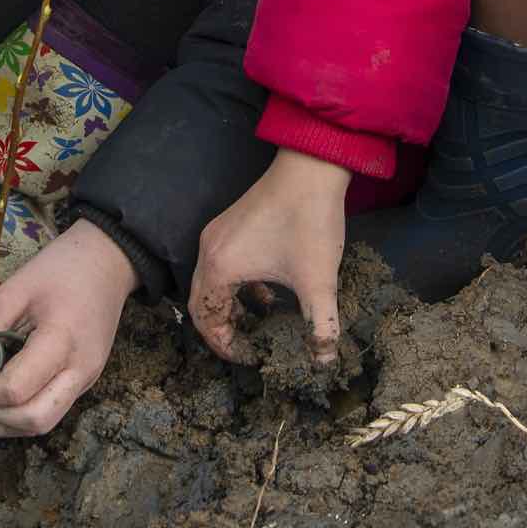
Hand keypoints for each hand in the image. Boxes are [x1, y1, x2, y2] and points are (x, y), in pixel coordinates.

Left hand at [0, 220, 137, 436]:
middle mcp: (80, 371)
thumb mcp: (12, 292)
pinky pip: (48, 412)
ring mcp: (86, 380)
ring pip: (41, 425)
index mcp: (61, 341)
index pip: (14, 389)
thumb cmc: (59, 268)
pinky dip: (16, 418)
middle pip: (32, 419)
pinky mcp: (84, 382)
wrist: (108, 261)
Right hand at [188, 148, 352, 363]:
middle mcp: (209, 251)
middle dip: (222, 329)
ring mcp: (217, 234)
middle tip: (246, 345)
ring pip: (211, 283)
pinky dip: (238, 284)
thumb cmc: (309, 221)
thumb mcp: (318, 281)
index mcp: (220, 268)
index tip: (251, 357)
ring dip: (229, 306)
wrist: (311, 167)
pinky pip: (222, 264)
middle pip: (201, 303)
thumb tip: (325, 361)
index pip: (207, 321)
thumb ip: (321, 325)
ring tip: (257, 321)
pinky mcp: (230, 223)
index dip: (226, 346)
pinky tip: (268, 290)